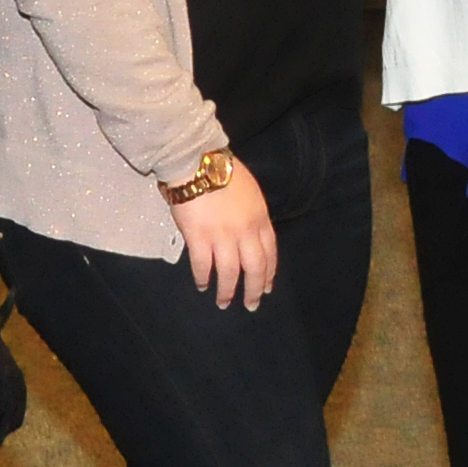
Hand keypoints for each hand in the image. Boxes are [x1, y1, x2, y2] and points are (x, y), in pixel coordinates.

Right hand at [172, 172, 281, 309]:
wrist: (197, 161)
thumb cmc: (224, 171)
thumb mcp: (251, 192)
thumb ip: (253, 215)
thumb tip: (249, 235)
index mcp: (260, 218)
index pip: (270, 252)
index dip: (268, 272)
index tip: (266, 286)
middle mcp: (245, 231)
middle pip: (254, 268)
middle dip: (254, 290)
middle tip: (251, 305)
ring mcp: (222, 236)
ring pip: (229, 272)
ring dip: (227, 291)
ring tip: (224, 302)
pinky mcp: (198, 237)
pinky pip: (203, 265)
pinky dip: (203, 278)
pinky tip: (202, 285)